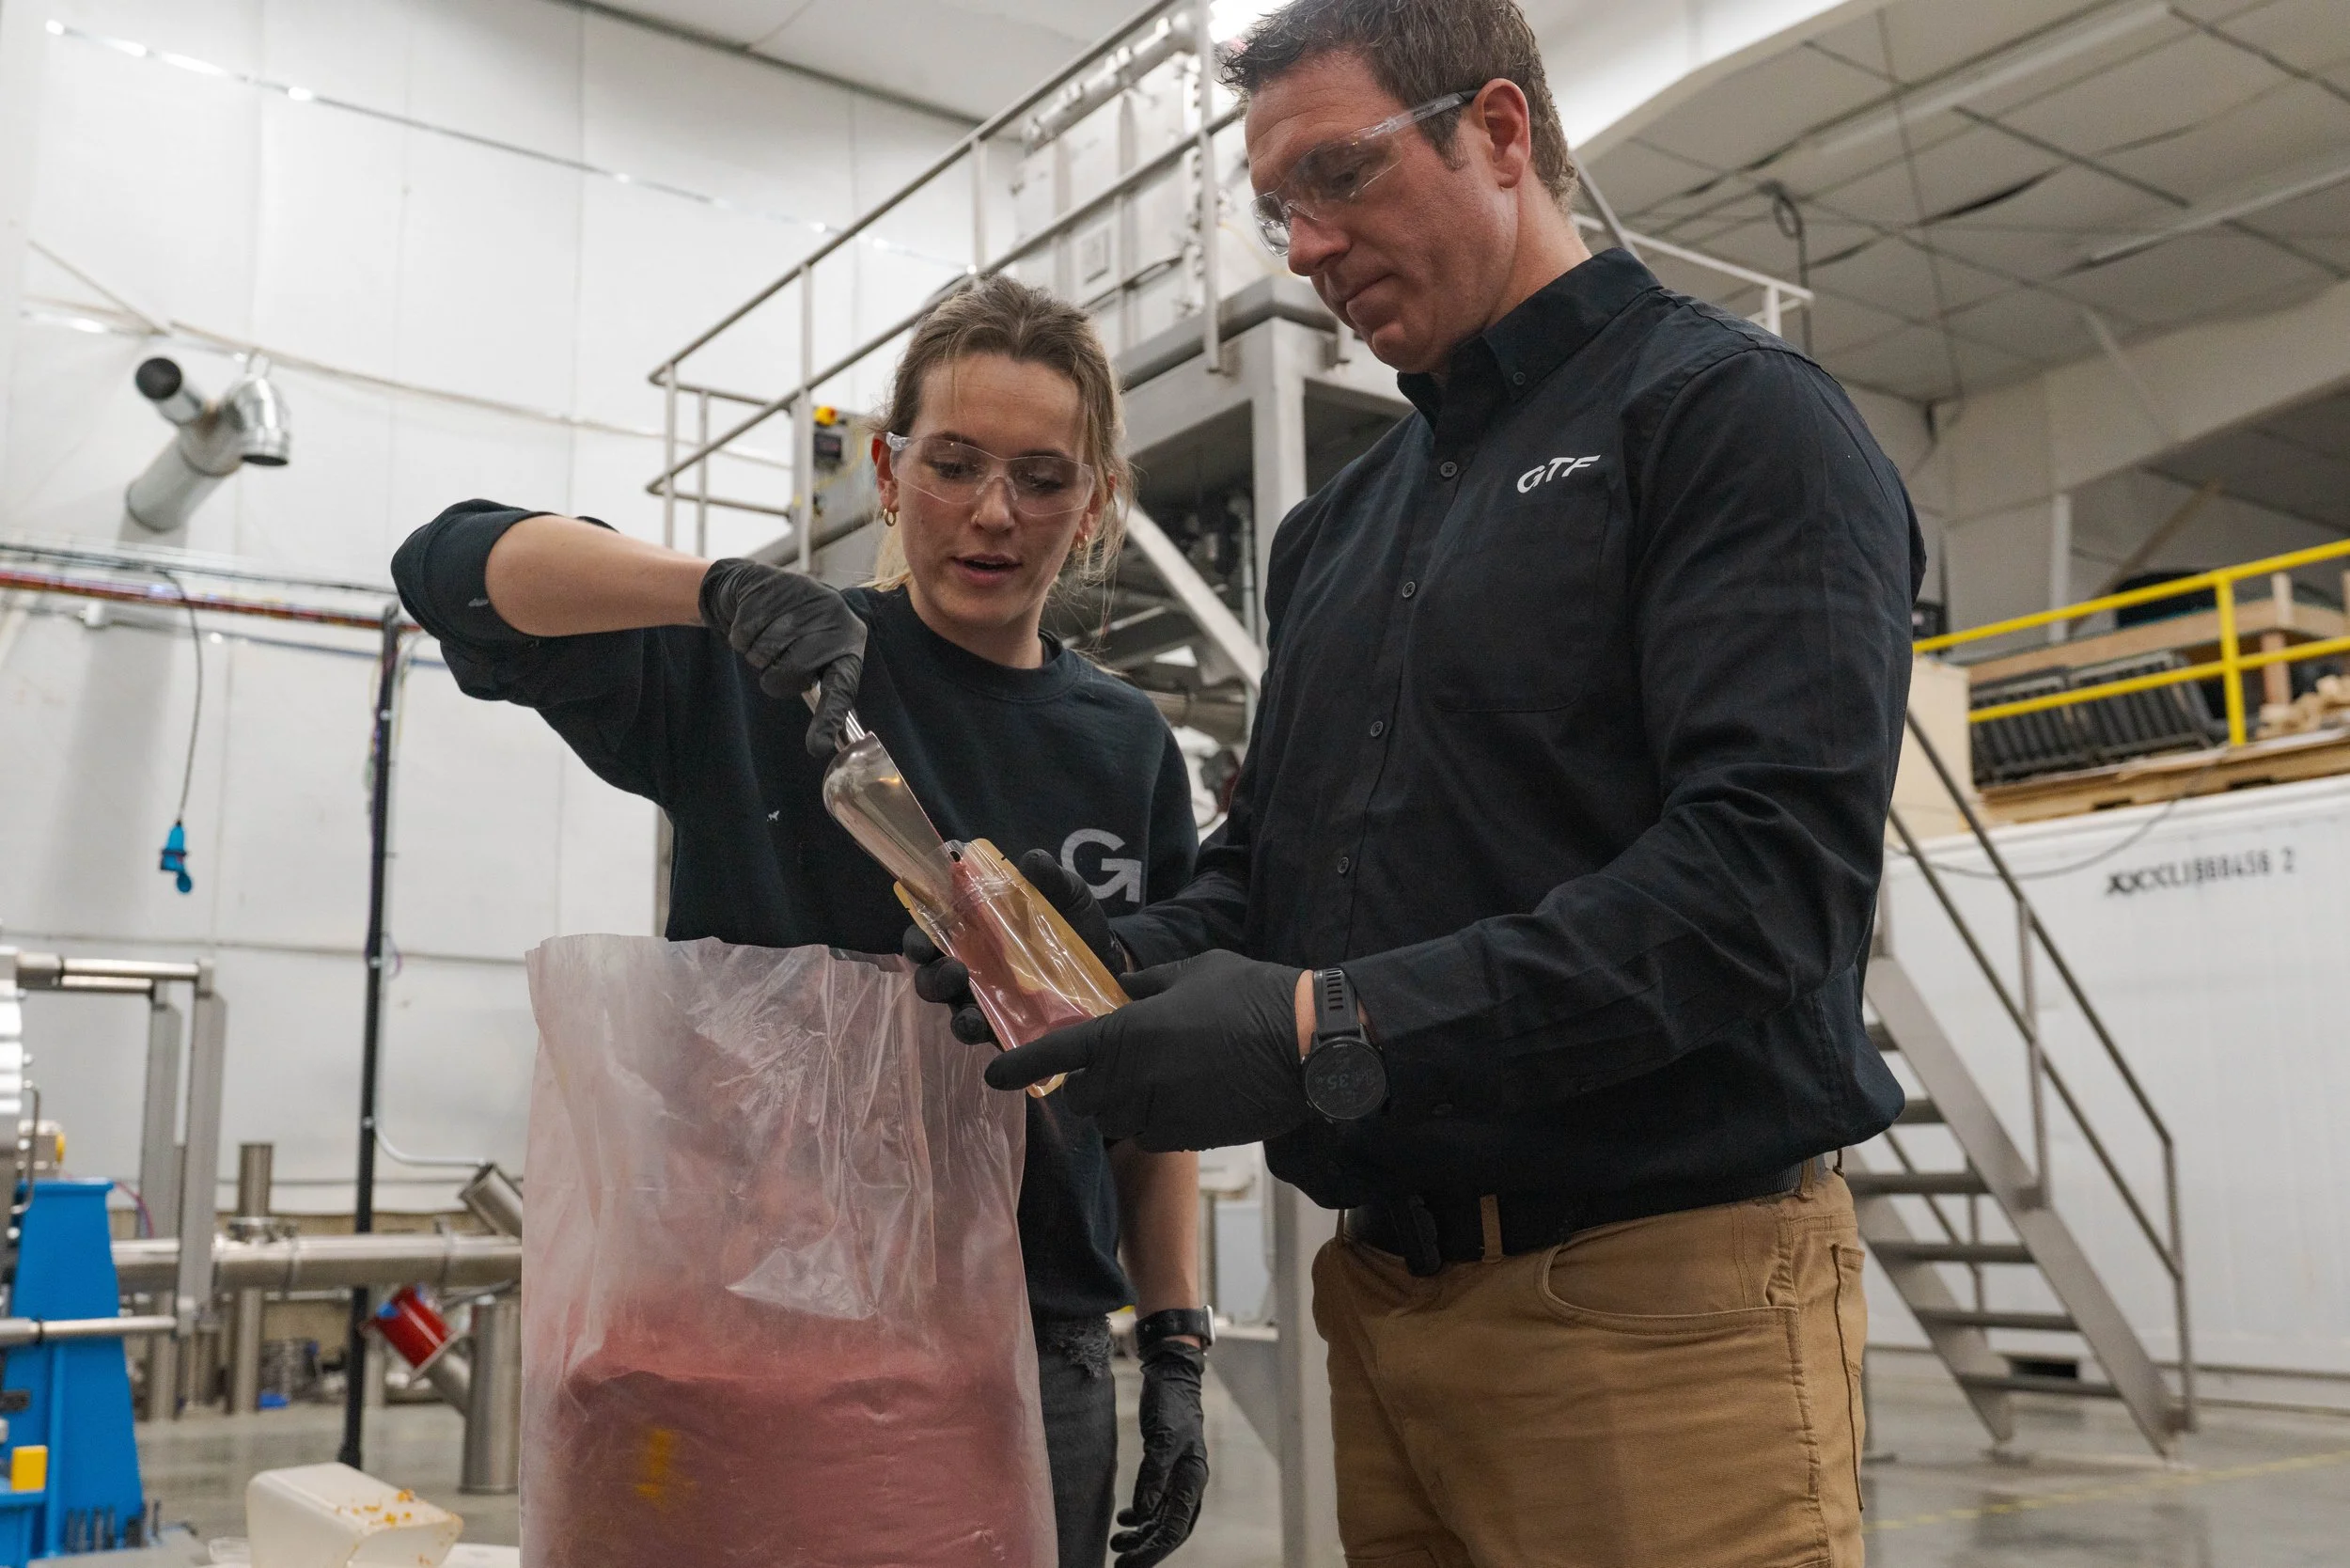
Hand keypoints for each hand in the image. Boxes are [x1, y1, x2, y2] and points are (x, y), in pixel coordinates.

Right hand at [698, 558, 865, 755]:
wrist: (758, 586)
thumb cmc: (793, 631)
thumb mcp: (816, 651)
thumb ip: (821, 684)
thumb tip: (825, 742)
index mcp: (850, 639)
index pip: (842, 686)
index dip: (829, 717)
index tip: (817, 747)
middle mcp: (833, 616)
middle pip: (792, 671)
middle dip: (776, 676)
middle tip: (776, 662)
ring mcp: (801, 598)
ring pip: (764, 654)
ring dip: (756, 656)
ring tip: (766, 636)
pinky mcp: (769, 587)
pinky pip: (743, 636)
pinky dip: (740, 637)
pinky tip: (752, 622)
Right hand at [904, 848, 1126, 1044]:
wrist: (1112, 963)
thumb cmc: (1077, 922)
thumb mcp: (1067, 894)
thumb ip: (1051, 878)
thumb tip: (1033, 860)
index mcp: (976, 927)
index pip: (932, 930)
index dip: (918, 936)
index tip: (921, 939)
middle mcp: (972, 963)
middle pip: (931, 972)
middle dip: (931, 975)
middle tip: (953, 971)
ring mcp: (986, 998)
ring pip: (950, 1006)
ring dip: (953, 1011)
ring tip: (968, 1011)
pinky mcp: (1005, 1026)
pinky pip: (981, 1033)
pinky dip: (975, 1032)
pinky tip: (982, 1029)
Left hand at [985, 951, 1308, 1150]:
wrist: (1308, 1046)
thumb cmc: (1252, 995)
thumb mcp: (1193, 972)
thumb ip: (1146, 985)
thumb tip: (1117, 991)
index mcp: (1128, 1033)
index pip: (1056, 1055)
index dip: (1018, 1065)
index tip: (992, 1074)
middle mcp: (1134, 1079)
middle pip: (1080, 1098)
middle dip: (1082, 1085)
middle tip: (1101, 1066)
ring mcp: (1160, 1114)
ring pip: (1114, 1120)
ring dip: (1118, 1103)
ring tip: (1150, 1077)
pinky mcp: (1187, 1139)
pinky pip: (1149, 1133)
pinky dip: (1152, 1118)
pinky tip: (1181, 1094)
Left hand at [1112, 1343, 1207, 1566]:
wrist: (1172, 1377)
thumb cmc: (1170, 1404)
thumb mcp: (1162, 1438)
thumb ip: (1153, 1476)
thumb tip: (1144, 1513)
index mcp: (1193, 1480)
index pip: (1175, 1528)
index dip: (1152, 1550)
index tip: (1129, 1563)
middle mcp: (1189, 1484)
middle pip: (1170, 1530)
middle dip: (1146, 1551)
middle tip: (1120, 1566)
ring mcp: (1178, 1478)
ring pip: (1162, 1520)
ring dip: (1141, 1536)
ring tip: (1115, 1544)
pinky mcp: (1166, 1470)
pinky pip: (1156, 1503)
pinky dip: (1141, 1515)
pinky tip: (1124, 1519)